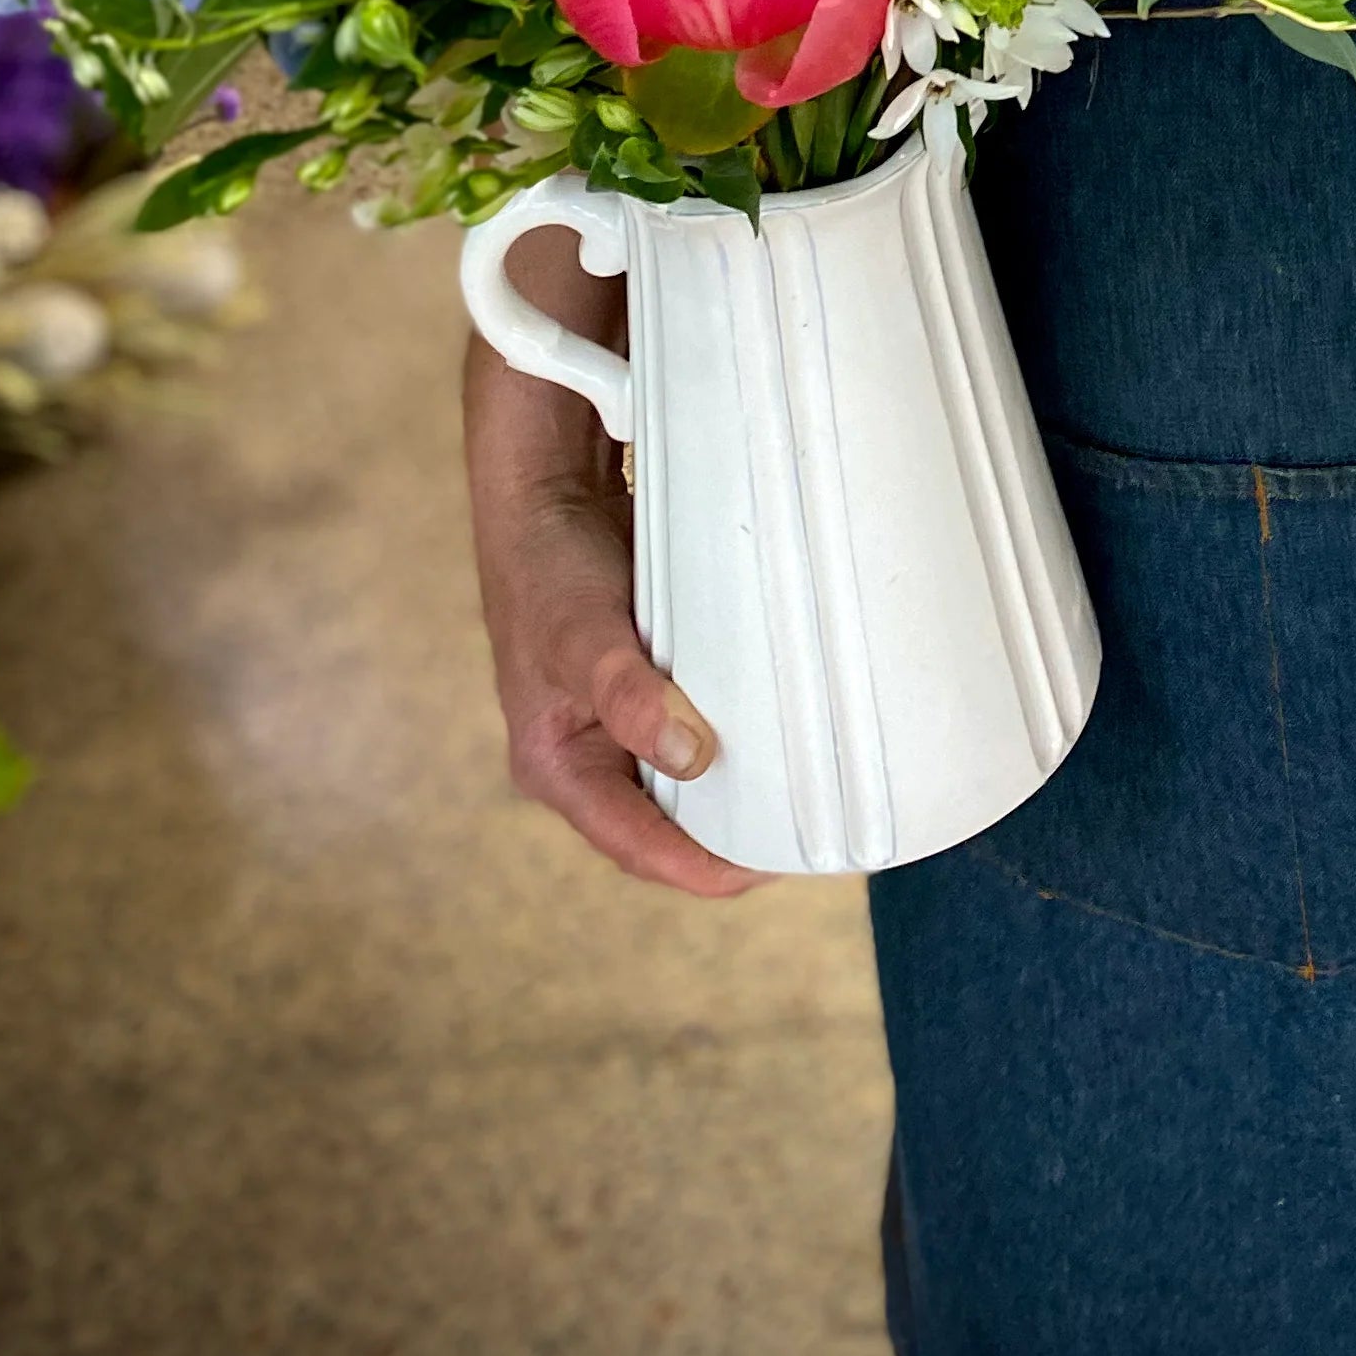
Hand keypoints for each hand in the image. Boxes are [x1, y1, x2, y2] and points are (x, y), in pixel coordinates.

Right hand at [463, 245, 763, 898]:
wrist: (546, 487)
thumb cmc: (547, 564)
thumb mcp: (580, 631)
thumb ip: (629, 693)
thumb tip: (692, 755)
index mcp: (559, 766)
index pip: (638, 845)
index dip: (704, 866)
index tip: (772, 867)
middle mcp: (589, 754)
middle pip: (667, 821)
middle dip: (730, 833)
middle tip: (809, 831)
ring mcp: (618, 720)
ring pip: (686, 776)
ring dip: (739, 783)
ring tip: (810, 788)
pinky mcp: (648, 680)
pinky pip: (697, 722)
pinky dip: (737, 728)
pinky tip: (784, 723)